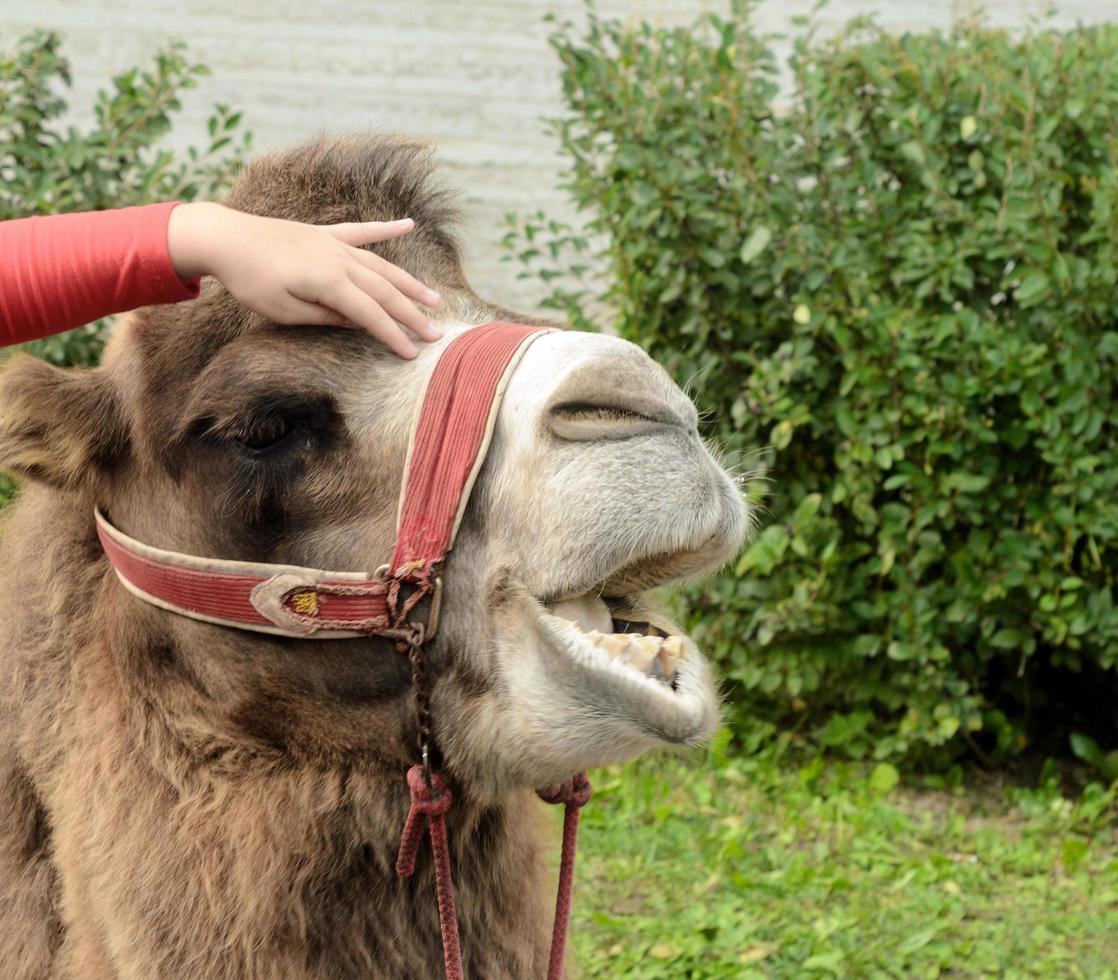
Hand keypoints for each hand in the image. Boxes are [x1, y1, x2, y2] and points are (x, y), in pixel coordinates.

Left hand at [167, 202, 441, 357]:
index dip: (394, 335)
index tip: (412, 353)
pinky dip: (387, 229)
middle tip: (436, 333)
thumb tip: (357, 321)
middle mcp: (339, 260)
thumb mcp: (284, 312)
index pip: (371, 314)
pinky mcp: (326, 234)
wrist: (226, 238)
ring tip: (433, 298)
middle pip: (385, 291)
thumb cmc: (250, 281)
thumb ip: (324, 317)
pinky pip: (363, 231)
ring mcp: (335, 244)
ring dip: (409, 283)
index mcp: (329, 282)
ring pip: (382, 265)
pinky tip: (408, 226)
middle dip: (412, 314)